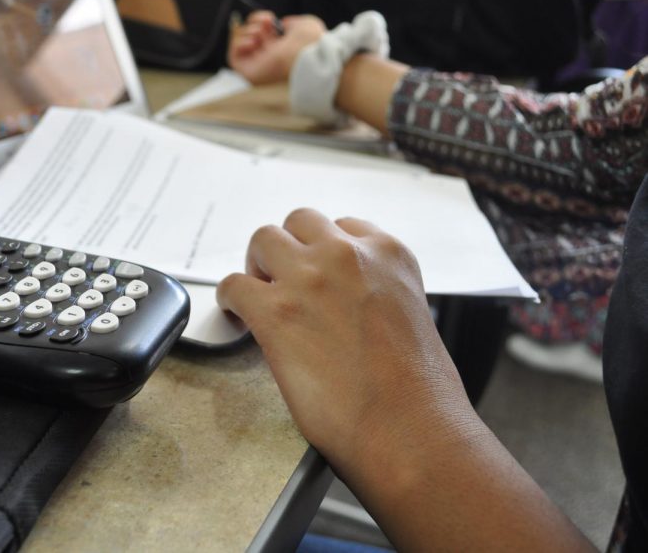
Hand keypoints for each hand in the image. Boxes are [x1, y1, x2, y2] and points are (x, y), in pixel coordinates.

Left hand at [216, 208, 470, 479]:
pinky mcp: (275, 313)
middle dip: (289, 248)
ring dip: (258, 264)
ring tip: (259, 293)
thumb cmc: (419, 391)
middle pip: (300, 222)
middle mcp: (347, 256)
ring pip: (263, 239)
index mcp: (389, 255)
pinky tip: (238, 315)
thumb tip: (346, 304)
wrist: (408, 428)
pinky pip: (234, 285)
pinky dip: (230, 298)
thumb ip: (377, 293)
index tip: (316, 269)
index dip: (324, 250)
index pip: (345, 227)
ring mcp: (308, 279)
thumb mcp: (412, 314)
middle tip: (282, 279)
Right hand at [228, 12, 325, 84]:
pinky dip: (238, 43)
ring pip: (239, 45)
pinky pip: (233, 57)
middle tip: (267, 22)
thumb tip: (280, 24)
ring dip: (247, 32)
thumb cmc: (310, 42)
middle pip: (248, 36)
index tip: (270, 17)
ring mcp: (257, 67)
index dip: (260, 21)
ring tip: (260, 32)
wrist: (308, 55)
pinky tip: (253, 42)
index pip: (262, 35)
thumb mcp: (303, 25)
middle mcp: (267, 59)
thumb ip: (290, 23)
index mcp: (280, 49)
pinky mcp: (247, 73)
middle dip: (254, 24)